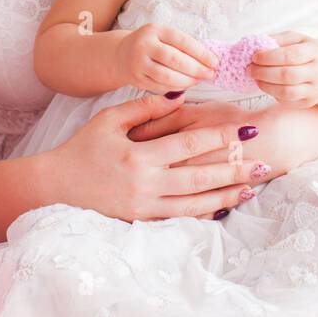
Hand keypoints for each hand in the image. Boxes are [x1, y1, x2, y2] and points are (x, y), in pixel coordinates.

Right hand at [52, 92, 266, 221]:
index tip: (246, 128)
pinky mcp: (141, 221)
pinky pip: (179, 219)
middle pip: (200, 176)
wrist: (53, 189)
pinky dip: (203, 213)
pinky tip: (224, 208)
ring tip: (252, 188)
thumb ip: (144, 107)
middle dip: (234, 169)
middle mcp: (145, 184)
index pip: (189, 143)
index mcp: (139, 156)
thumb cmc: (81, 149)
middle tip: (264, 162)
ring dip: (226, 195)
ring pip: (195, 203)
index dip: (221, 136)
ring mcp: (144, 207)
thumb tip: (179, 95)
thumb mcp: (109, 120)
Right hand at [114, 23, 218, 94]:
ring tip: (198, 81)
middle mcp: (144, 45)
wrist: (121, 54)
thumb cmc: (152, 44)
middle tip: (210, 74)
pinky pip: (160, 87)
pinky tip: (185, 86)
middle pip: (175, 60)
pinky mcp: (136, 79)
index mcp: (156, 30)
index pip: (182, 41)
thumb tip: (210, 60)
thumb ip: (183, 44)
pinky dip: (176, 88)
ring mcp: (138, 63)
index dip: (201, 53)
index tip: (215, 62)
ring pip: (167, 77)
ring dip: (187, 82)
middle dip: (196, 69)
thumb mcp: (164, 36)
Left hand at [248, 30, 317, 108]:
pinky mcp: (309, 102)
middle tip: (250, 69)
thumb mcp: (296, 39)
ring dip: (265, 86)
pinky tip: (267, 86)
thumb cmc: (306, 52)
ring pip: (286, 92)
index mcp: (315, 51)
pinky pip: (287, 102)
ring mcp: (315, 89)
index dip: (269, 57)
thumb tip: (256, 44)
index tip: (255, 57)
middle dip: (263, 72)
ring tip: (256, 78)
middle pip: (287, 75)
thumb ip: (278, 39)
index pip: (291, 55)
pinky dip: (272, 94)